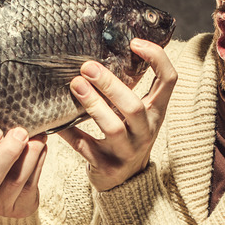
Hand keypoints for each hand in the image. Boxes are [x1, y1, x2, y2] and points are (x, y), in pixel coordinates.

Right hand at [0, 127, 47, 217]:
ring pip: (15, 180)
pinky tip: (41, 146)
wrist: (2, 190)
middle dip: (7, 153)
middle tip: (20, 132)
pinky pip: (31, 183)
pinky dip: (38, 161)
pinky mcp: (20, 208)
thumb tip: (7, 119)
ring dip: (29, 154)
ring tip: (37, 136)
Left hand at [57, 39, 176, 191]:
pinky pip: (85, 147)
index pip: (169, 80)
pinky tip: (55, 122)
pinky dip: (69, 133)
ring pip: (113, 127)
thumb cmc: (129, 135)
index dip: (157, 58)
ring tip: (75, 85)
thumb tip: (101, 52)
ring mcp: (128, 151)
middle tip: (88, 67)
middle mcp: (146, 131)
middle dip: (110, 85)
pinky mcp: (106, 166)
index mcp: (156, 112)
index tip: (134, 43)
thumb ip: (129, 88)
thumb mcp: (138, 113)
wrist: (126, 181)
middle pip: (133, 106)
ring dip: (92, 104)